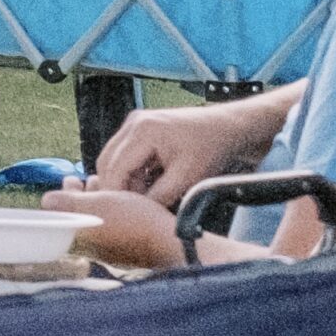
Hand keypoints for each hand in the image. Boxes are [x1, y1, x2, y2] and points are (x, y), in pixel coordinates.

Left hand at [73, 188, 185, 271]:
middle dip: (81, 195)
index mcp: (81, 240)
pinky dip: (115, 211)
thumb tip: (46, 201)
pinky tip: (124, 198)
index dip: (64, 196)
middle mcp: (95, 250)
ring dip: (98, 200)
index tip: (70, 179)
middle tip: (83, 179)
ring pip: (99, 221)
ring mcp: (114, 252)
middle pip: (80, 218)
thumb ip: (68, 203)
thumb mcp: (96, 206)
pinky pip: (117, 227)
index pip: (62, 218)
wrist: (174, 244)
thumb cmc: (134, 224)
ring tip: (103, 184)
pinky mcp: (132, 250)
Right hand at [90, 88, 284, 203]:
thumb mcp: (187, 178)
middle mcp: (133, 123)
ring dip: (126, 179)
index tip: (123, 212)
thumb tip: (139, 210)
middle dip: (118, 186)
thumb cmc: (212, 148)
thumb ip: (160, 195)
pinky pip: (125, 154)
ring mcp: (135, 123)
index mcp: (142, 130)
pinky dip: (133, 171)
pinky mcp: (141, 128)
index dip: (115, 191)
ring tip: (147, 196)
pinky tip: (150, 184)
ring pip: (114, 158)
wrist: (228, 128)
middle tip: (133, 207)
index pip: (114, 167)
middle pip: (107, 161)